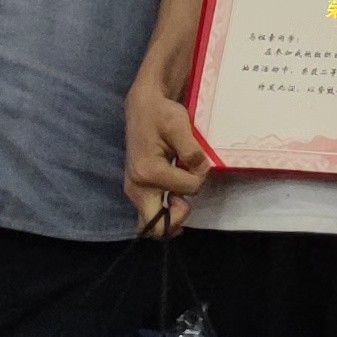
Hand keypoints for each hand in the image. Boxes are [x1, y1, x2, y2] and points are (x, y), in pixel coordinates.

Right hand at [124, 74, 209, 235]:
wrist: (143, 108)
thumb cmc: (161, 114)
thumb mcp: (180, 126)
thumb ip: (192, 151)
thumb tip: (201, 169)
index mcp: (149, 172)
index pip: (188, 189)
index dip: (199, 177)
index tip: (196, 162)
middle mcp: (137, 186)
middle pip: (155, 228)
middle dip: (177, 217)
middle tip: (184, 198)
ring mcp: (135, 190)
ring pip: (154, 222)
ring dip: (172, 211)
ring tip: (180, 186)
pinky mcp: (138, 189)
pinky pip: (152, 212)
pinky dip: (166, 208)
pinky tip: (174, 192)